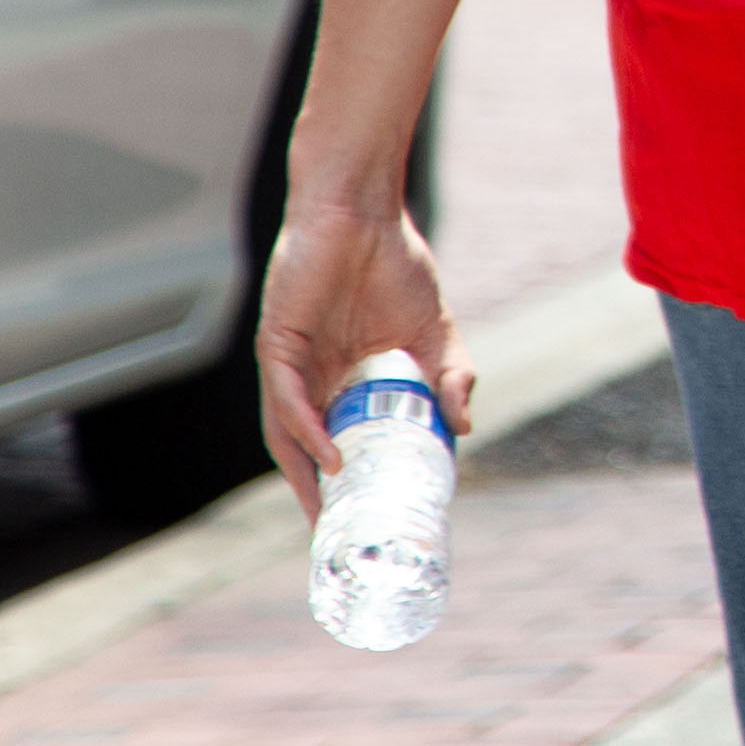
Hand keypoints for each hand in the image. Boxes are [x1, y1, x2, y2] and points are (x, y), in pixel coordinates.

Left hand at [258, 193, 467, 516]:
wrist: (363, 211)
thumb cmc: (394, 263)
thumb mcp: (436, 331)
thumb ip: (451, 377)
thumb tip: (465, 427)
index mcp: (343, 378)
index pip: (339, 440)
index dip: (348, 480)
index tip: (369, 517)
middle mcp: (311, 378)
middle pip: (306, 448)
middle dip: (319, 493)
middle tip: (341, 534)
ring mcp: (292, 364)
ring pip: (289, 433)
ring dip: (306, 474)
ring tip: (329, 511)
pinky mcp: (279, 344)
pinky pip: (287, 400)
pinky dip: (305, 431)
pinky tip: (329, 454)